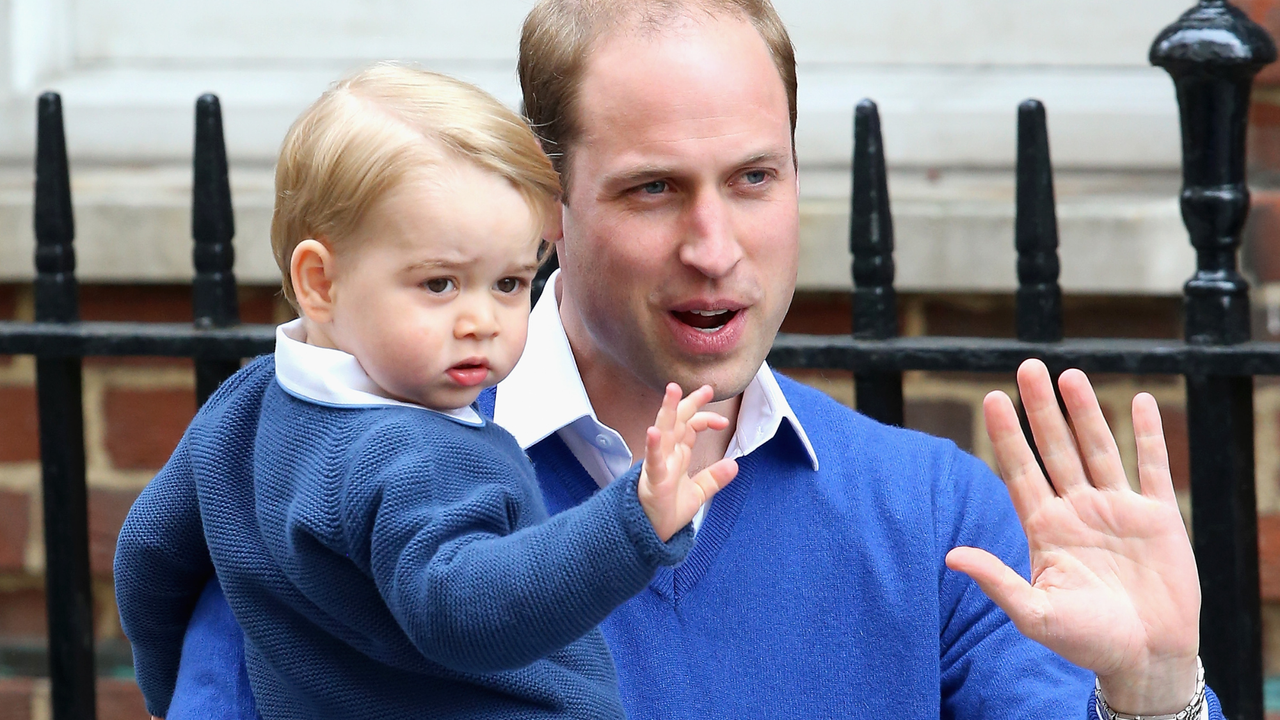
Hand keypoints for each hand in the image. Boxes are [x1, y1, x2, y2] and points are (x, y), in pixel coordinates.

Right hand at [638, 383, 738, 540]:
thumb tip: (734, 464)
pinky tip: (653, 431)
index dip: (705, 418)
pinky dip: (653, 446)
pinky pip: (652, 460)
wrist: (653, 534)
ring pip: (663, 432)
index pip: (690, 427)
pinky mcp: (653, 480)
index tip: (724, 421)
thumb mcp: (699, 492)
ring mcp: (658, 465)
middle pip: (678, 421)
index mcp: (677, 455)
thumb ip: (714, 478)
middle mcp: (667, 454)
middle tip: (706, 388)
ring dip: (667, 411)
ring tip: (673, 391)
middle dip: (689, 402)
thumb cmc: (668, 511)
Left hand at [945, 359, 1200, 714]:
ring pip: (1098, 449)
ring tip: (1069, 374)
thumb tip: (950, 556)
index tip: (991, 398)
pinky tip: (1141, 401)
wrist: (1145, 660)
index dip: (1006, 434)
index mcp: (1045, 528)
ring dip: (1085, 412)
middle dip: (1040, 408)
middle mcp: (1077, 510)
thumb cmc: (1086, 643)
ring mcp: (1117, 510)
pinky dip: (1147, 435)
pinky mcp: (1158, 518)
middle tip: (1027, 366)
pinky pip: (1152, 467)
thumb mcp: (1035, 614)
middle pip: (1055, 448)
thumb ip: (997, 581)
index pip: (1020, 470)